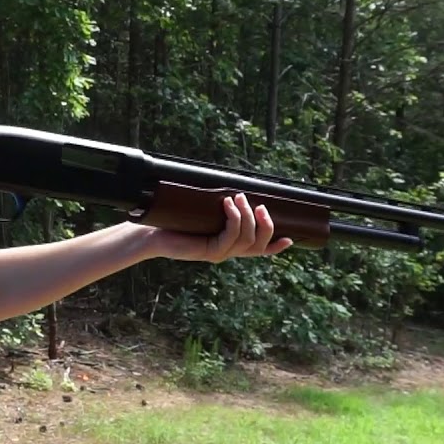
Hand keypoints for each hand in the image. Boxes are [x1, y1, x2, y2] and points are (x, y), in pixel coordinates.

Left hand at [144, 192, 292, 262]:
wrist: (152, 235)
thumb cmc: (175, 222)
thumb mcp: (202, 213)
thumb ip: (218, 209)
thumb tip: (232, 189)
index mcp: (228, 246)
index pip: (257, 251)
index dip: (275, 247)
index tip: (290, 238)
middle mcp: (227, 252)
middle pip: (258, 245)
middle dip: (265, 224)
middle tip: (260, 205)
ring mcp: (220, 254)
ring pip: (247, 239)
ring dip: (246, 216)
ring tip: (238, 197)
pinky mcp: (210, 252)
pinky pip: (230, 237)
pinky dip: (233, 219)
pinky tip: (228, 204)